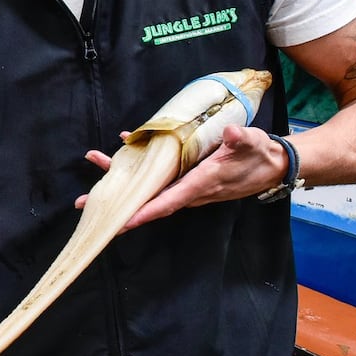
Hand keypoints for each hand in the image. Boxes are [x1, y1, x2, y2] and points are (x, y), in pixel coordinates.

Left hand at [74, 124, 287, 230]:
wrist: (272, 165)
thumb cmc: (260, 155)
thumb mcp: (253, 144)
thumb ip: (241, 140)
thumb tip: (231, 134)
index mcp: (201, 184)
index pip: (168, 202)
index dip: (144, 212)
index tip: (120, 221)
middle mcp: (190, 190)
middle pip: (148, 200)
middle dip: (116, 202)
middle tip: (83, 201)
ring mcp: (187, 186)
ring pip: (149, 190)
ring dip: (121, 182)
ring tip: (94, 167)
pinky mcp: (187, 179)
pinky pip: (158, 179)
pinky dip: (139, 168)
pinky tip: (126, 147)